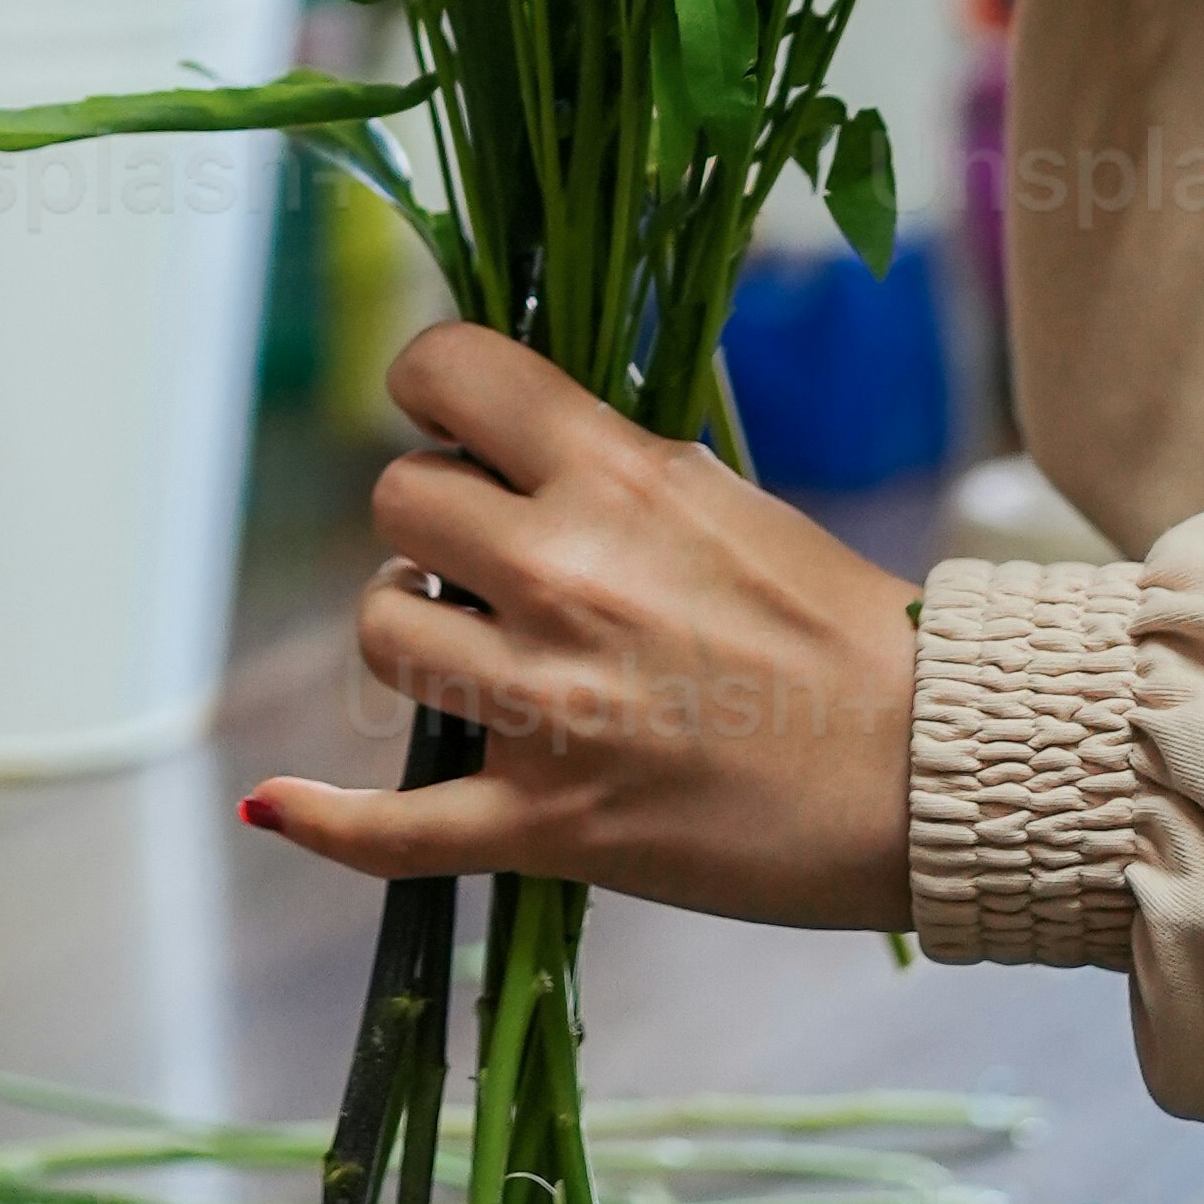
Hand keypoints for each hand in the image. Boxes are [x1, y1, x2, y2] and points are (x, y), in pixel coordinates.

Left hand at [243, 321, 922, 935]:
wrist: (927, 773)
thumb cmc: (846, 630)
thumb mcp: (725, 499)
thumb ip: (610, 470)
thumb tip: (510, 440)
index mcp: (616, 481)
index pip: (450, 375)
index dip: (431, 387)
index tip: (449, 418)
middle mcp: (564, 579)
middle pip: (397, 502)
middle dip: (433, 520)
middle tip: (490, 555)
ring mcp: (545, 707)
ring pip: (383, 630)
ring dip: (416, 630)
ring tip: (474, 648)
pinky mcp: (547, 825)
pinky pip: (396, 828)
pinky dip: (327, 819)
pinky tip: (275, 805)